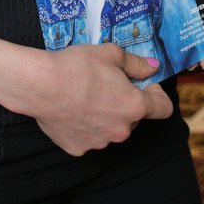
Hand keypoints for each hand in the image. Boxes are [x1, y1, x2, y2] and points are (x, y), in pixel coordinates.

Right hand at [32, 44, 172, 156]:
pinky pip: (88, 137)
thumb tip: (152, 67)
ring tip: (84, 96)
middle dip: (124, 102)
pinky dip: (84, 126)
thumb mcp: (111, 54)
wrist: (41, 85)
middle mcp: (122, 130)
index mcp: (134, 107)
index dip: (157, 94)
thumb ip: (136, 64)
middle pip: (133, 117)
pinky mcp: (79, 149)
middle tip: (105, 83)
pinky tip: (71, 109)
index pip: (163, 108)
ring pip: (110, 128)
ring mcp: (100, 143)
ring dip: (104, 115)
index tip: (145, 84)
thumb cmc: (77, 66)